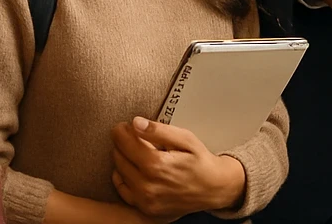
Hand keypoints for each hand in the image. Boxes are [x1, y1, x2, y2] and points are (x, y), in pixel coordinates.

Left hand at [111, 117, 245, 218]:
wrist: (212, 188)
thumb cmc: (200, 161)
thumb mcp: (185, 138)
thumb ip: (159, 130)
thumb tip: (136, 123)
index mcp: (156, 164)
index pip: (126, 143)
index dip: (121, 131)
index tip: (123, 125)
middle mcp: (146, 185)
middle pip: (119, 158)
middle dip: (122, 143)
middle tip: (131, 134)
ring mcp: (144, 200)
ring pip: (119, 173)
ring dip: (122, 159)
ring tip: (134, 150)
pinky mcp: (145, 208)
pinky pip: (123, 190)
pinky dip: (122, 177)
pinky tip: (132, 167)